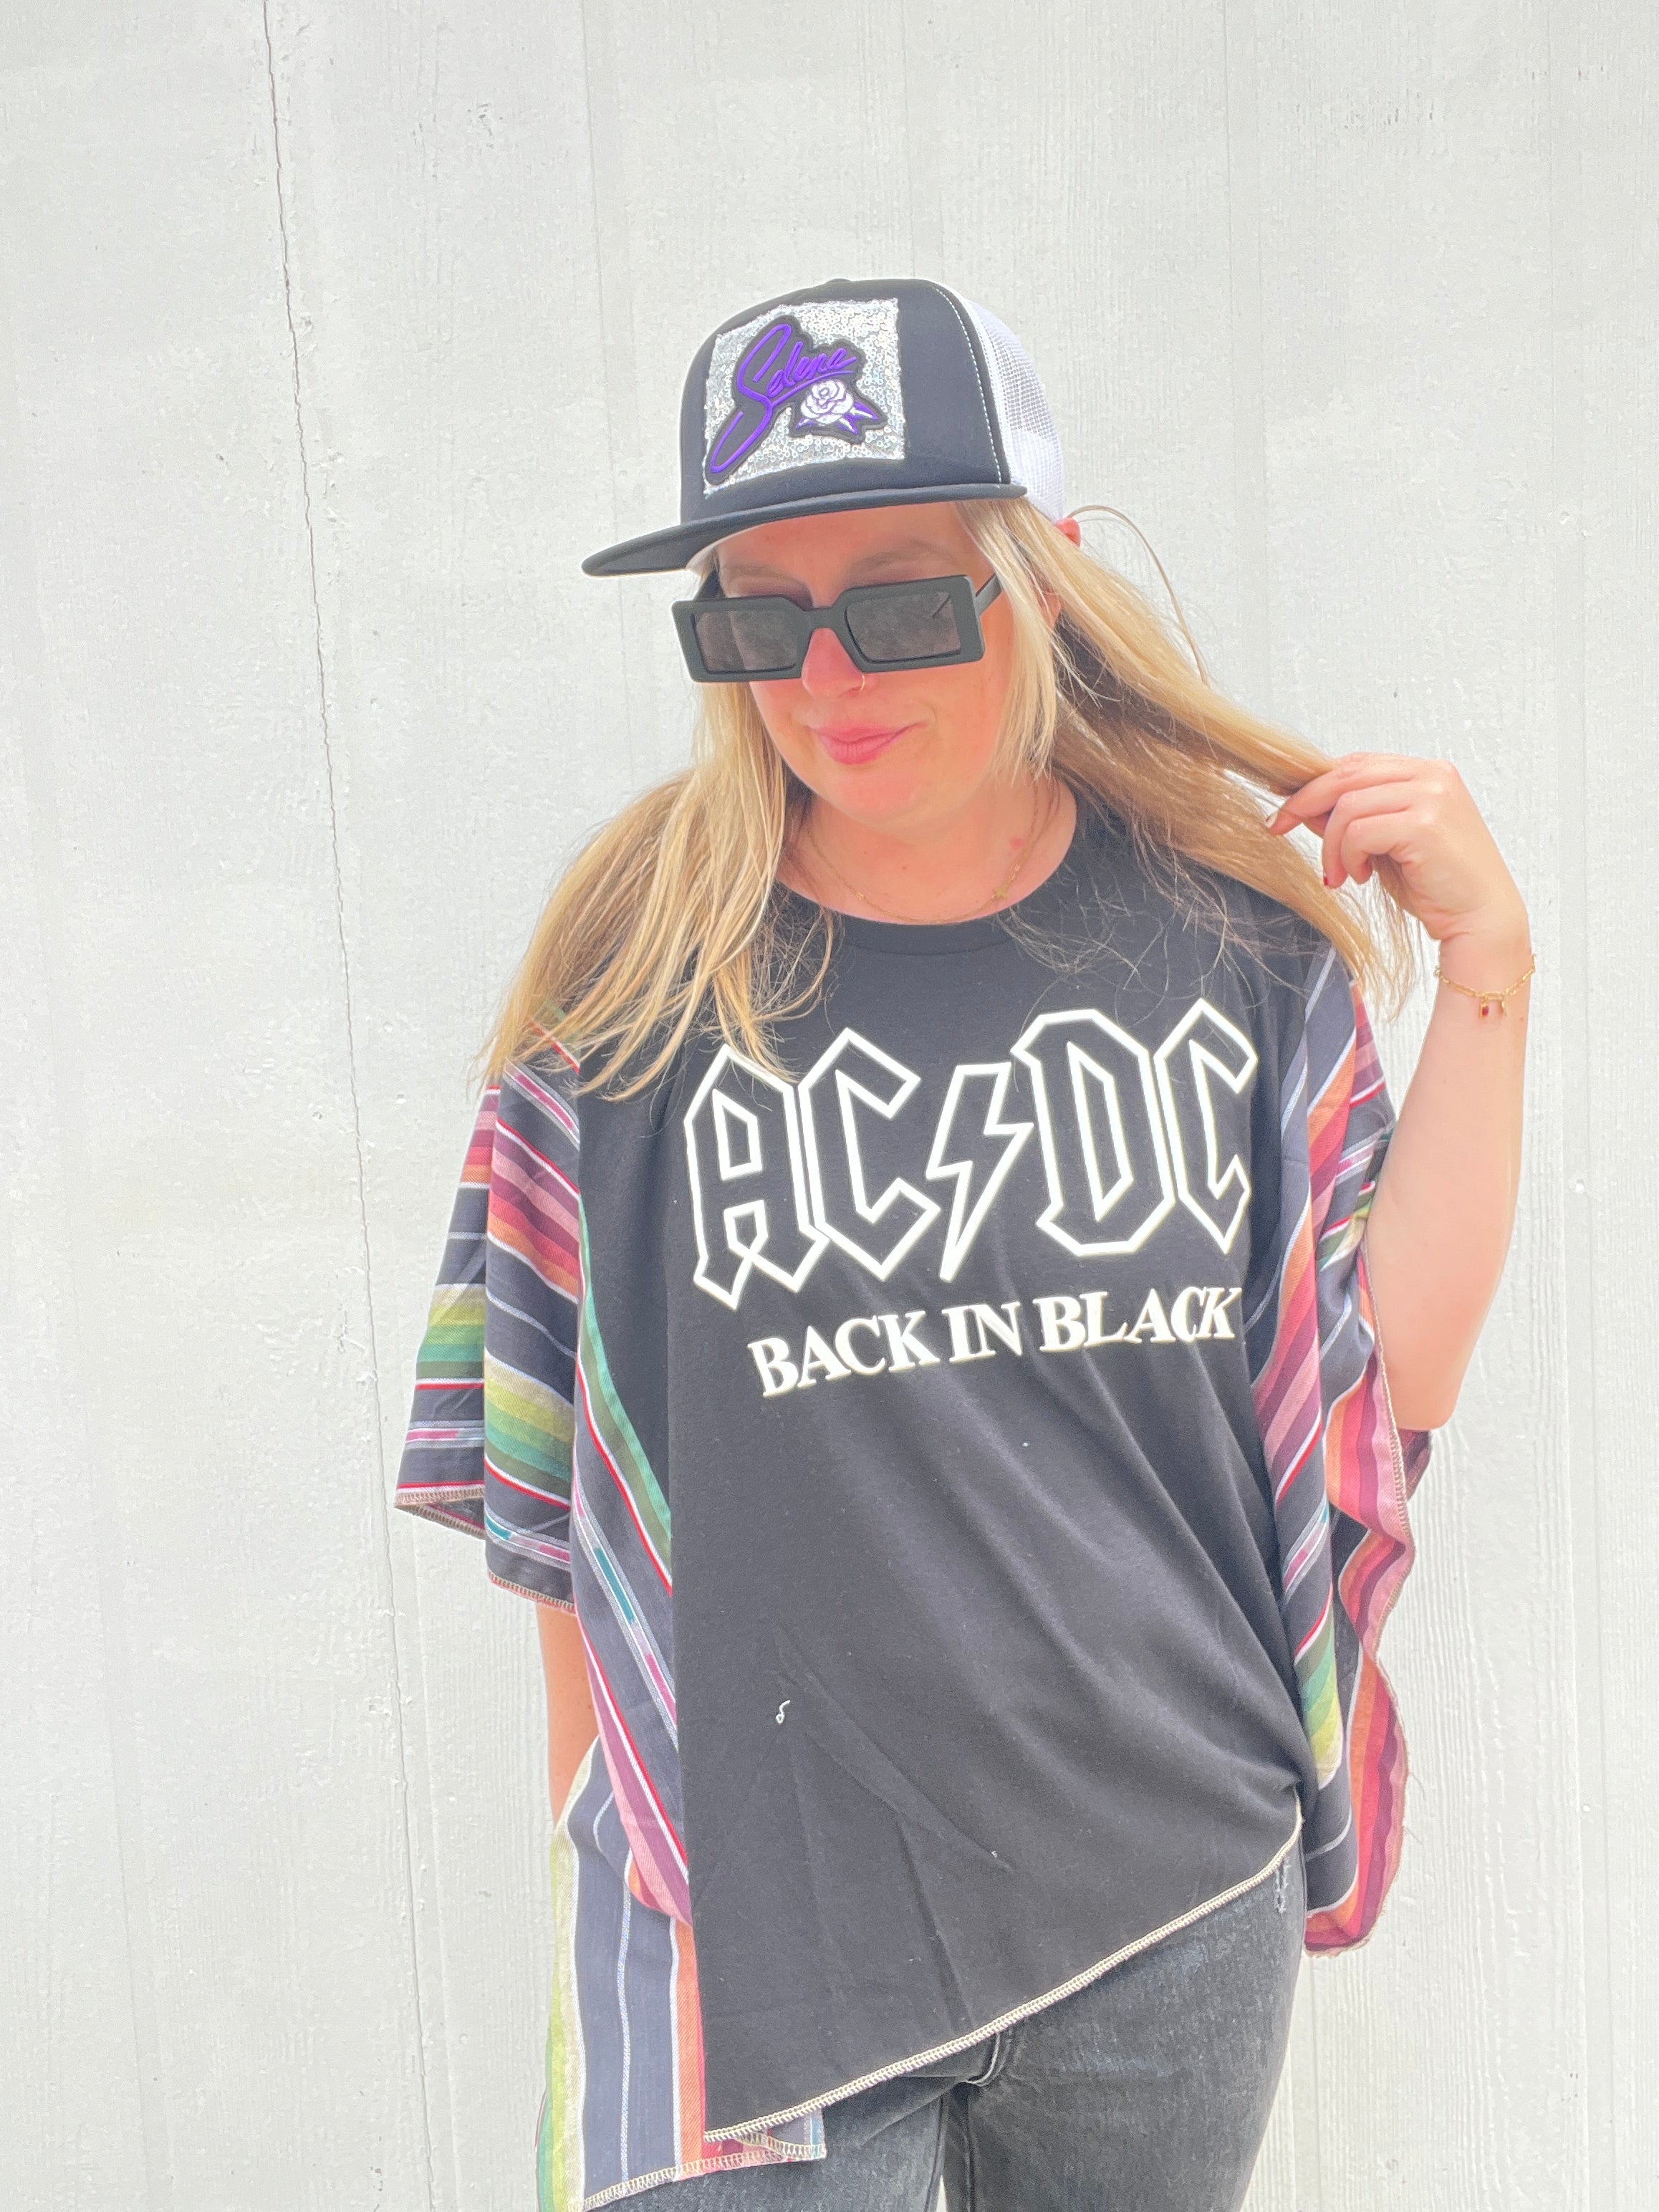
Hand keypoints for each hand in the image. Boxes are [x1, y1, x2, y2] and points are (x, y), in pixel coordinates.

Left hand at [1266, 752, 1528, 953]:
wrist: (1480, 920)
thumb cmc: (1438, 885)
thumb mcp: (1386, 845)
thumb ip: (1354, 819)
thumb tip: (1306, 807)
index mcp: (1427, 772)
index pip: (1357, 763)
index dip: (1315, 784)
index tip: (1285, 809)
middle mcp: (1432, 775)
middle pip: (1346, 773)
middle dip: (1304, 802)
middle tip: (1278, 827)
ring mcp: (1432, 796)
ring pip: (1348, 805)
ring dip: (1331, 844)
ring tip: (1340, 873)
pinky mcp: (1425, 824)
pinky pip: (1360, 831)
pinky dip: (1348, 856)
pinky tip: (1358, 877)